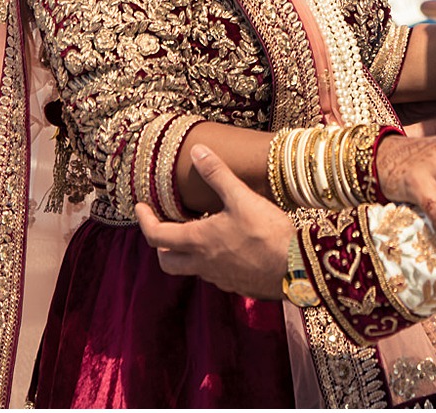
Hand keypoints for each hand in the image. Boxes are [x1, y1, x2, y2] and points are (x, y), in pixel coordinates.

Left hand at [137, 145, 294, 299]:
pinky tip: (226, 248)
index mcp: (198, 241)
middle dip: (160, 245)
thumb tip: (197, 150)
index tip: (140, 207)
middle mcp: (202, 264)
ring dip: (186, 253)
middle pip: (167, 262)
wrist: (296, 268)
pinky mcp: (237, 285)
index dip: (144, 220)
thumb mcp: (240, 197)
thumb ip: (217, 174)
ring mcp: (219, 278)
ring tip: (198, 232)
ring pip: (191, 269)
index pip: (156, 236)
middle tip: (164, 227)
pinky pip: (214, 275)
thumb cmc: (267, 233)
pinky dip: (210, 261)